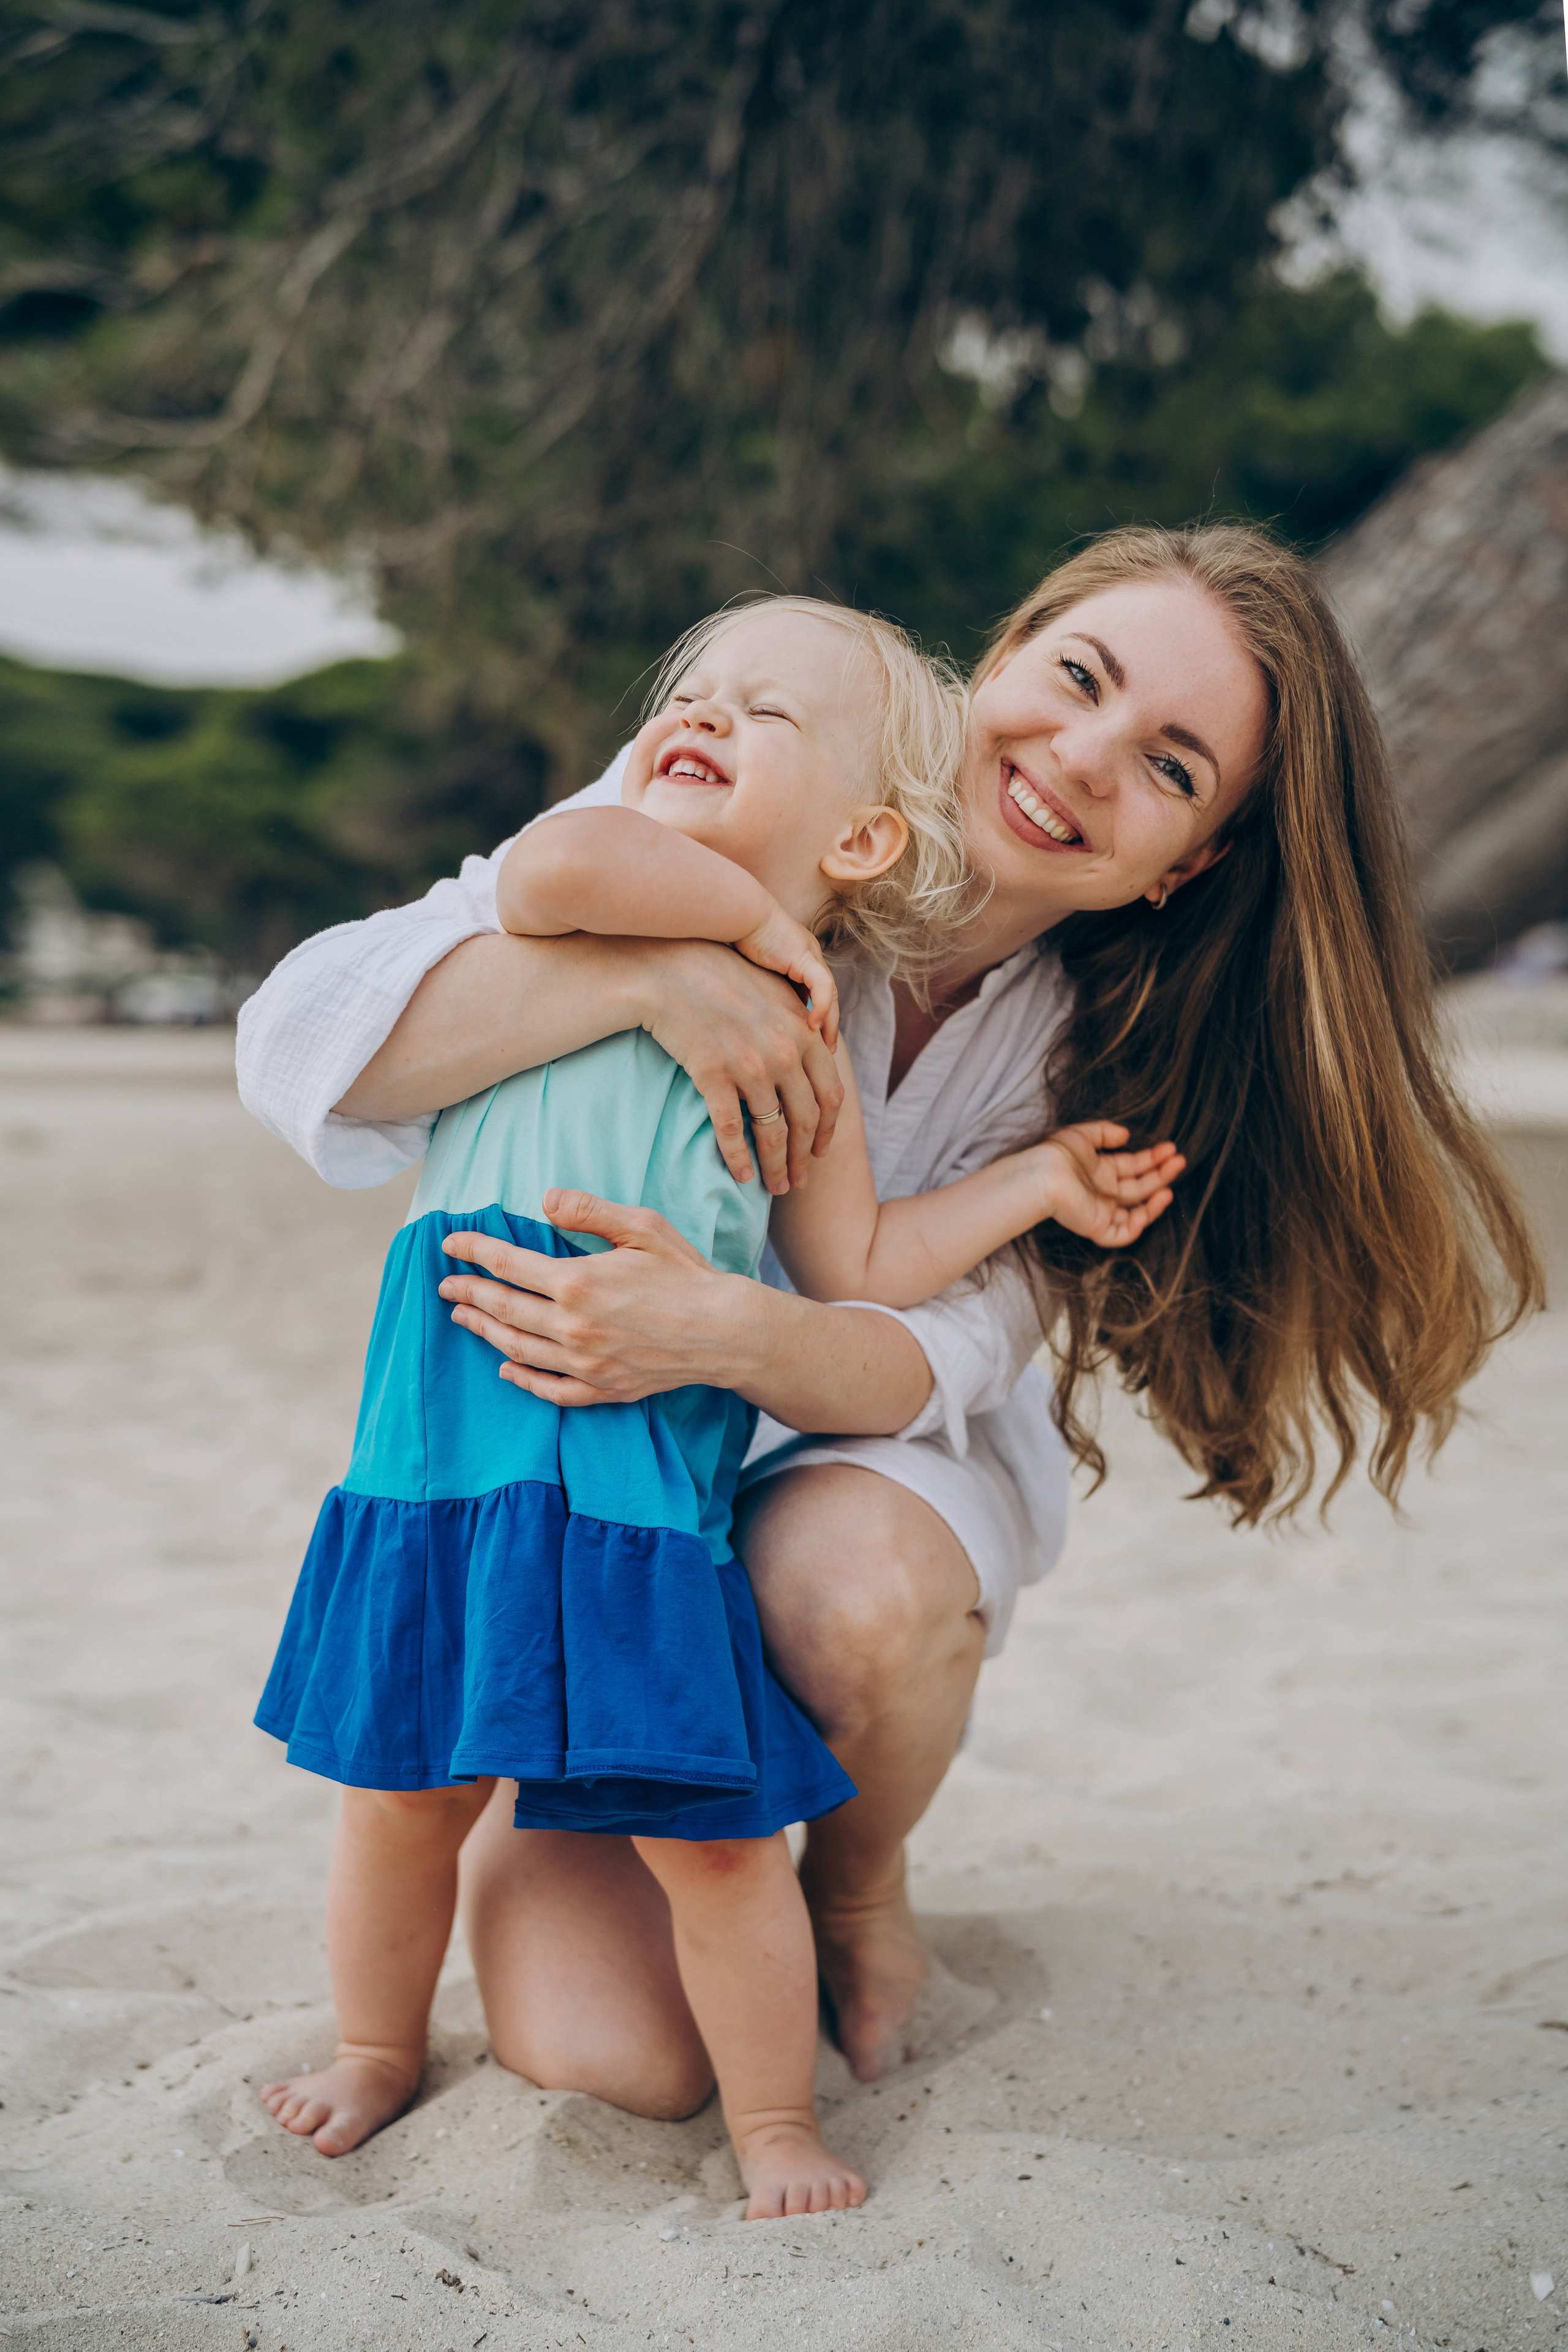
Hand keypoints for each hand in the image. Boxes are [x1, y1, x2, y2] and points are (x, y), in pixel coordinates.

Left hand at [438, 1190, 748, 1406]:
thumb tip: (543, 1201)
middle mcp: (573, 1327)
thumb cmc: (685, 1273)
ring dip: (484, 1332)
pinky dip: (523, 1379)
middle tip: (446, 1285)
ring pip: (518, 1349)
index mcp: (577, 1282)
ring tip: (463, 1318)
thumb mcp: (641, 1227)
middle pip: (502, 1309)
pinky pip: (551, 1389)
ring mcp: (586, 1363)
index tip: (450, 1244)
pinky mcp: (603, 1388)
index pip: (507, 1264)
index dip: (473, 1251)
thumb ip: (588, 1211)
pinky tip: (507, 1368)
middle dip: (467, 1294)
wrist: (725, 1331)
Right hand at [640, 940, 843, 1195]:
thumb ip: (803, 1023)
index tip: (821, 1151)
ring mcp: (749, 1066)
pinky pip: (731, 1130)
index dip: (829, 1130)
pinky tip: (741, 1176)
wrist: (670, 972)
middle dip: (805, 1158)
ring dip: (777, 1166)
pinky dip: (738, 1159)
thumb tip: (822, 1051)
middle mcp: (784, 1052)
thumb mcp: (776, 993)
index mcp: (805, 1033)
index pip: (831, 1095)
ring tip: (775, 1188)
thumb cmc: (723, 978)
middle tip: (799, 1182)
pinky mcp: (713, 1076)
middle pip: (805, 1120)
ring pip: (772, 1132)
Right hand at [732, 904, 840, 1052]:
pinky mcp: (804, 956)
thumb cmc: (731, 938)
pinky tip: (812, 1026)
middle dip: (828, 1024)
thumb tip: (751, 1018)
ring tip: (826, 1047)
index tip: (810, 1041)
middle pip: (827, 995)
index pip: (813, 991)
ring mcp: (809, 954)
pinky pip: (822, 987)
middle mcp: (808, 955)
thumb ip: (757, 989)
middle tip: (827, 1051)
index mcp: (796, 957)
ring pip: (830, 994)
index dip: (814, 1016)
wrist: (734, 914)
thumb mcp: (747, 970)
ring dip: (829, 1021)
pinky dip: (821, 1007)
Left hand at [1037, 1122, 1183, 1248]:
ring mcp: (1102, 1211)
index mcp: (1102, 1171)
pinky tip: (1147, 1208)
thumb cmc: (1057, 1154)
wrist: (1042, 1175)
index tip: (1170, 1149)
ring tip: (1169, 1187)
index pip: (1134, 1167)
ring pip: (1136, 1212)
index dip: (1153, 1159)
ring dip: (1155, 1201)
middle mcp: (1104, 1192)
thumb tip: (1126, 1134)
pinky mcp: (1096, 1227)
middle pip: (1140, 1186)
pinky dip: (1136, 1227)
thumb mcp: (1082, 1135)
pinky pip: (1121, 1234)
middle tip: (1179, 1161)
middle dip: (1161, 1174)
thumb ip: (1104, 1132)